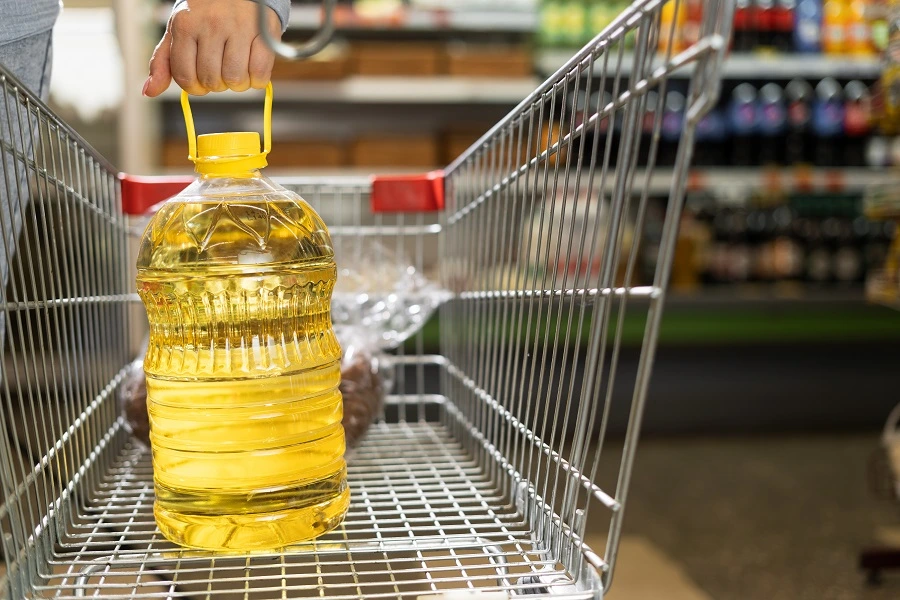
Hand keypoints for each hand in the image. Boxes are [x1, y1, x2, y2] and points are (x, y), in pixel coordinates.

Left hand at [143, 0, 281, 96]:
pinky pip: (260, 73)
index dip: (195, 88)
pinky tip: (253, 68)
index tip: (201, 82)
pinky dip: (258, 80)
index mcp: (186, 25)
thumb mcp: (179, 31)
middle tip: (221, 72)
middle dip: (217, 85)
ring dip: (238, 84)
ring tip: (237, 70)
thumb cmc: (205, 14)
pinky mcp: (264, 33)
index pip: (186, 77)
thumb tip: (150, 91)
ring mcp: (239, 28)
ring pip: (236, 79)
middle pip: (212, 80)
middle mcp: (211, 24)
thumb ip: (164, 62)